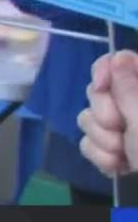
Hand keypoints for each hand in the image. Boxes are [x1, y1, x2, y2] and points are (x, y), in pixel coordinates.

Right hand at [79, 51, 137, 175]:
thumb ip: (129, 88)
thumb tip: (118, 56)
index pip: (118, 61)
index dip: (103, 70)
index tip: (101, 86)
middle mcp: (132, 106)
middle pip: (97, 92)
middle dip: (103, 114)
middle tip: (119, 128)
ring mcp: (120, 129)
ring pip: (88, 119)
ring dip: (103, 140)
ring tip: (124, 154)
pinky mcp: (110, 149)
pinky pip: (87, 143)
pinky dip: (101, 156)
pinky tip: (119, 165)